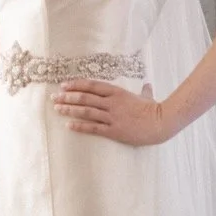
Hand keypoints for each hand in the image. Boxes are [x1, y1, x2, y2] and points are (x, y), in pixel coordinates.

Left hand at [51, 79, 172, 145]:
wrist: (161, 123)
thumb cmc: (154, 110)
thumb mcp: (147, 98)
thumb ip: (144, 91)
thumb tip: (148, 85)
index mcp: (117, 92)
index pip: (92, 85)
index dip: (76, 84)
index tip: (64, 85)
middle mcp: (112, 103)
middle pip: (85, 97)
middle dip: (67, 97)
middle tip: (54, 97)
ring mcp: (112, 117)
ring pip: (86, 111)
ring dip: (69, 109)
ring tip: (57, 109)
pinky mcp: (114, 130)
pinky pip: (93, 128)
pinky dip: (79, 126)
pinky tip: (68, 125)